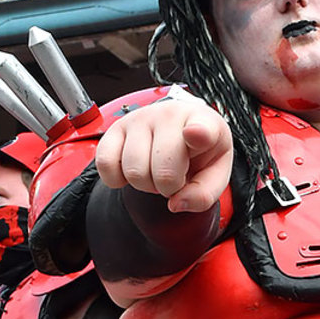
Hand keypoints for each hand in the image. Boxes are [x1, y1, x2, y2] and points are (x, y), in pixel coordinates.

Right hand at [95, 97, 232, 214]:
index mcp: (204, 124)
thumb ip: (202, 196)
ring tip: (155, 171)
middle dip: (168, 188)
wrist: (183, 132)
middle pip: (163, 172)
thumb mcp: (214, 175)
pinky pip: (105, 163)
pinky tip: (131, 171)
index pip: (201, 128)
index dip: (198, 134)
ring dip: (144, 184)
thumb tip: (175, 203)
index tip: (195, 133)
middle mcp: (169, 115)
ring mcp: (140, 118)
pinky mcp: (116, 128)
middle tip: (174, 177)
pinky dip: (116, 179)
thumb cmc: (200, 153)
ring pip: (134, 171)